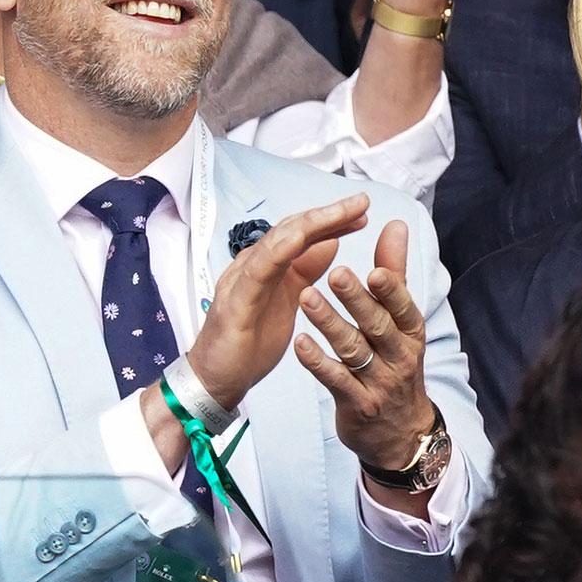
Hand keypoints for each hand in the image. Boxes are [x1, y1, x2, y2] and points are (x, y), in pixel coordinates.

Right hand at [187, 195, 369, 409]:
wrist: (216, 379)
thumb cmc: (251, 340)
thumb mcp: (289, 301)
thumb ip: (305, 270)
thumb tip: (330, 242)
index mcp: (270, 265)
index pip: (303, 233)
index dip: (333, 220)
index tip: (364, 212)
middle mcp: (255, 264)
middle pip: (294, 229)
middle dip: (329, 214)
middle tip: (362, 202)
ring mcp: (242, 279)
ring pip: (279, 241)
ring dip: (312, 223)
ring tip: (342, 213)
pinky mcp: (235, 301)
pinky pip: (258, 271)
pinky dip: (279, 251)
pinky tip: (301, 239)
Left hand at [292, 220, 434, 470]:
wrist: (400, 434)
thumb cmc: (396, 364)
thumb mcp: (402, 322)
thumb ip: (395, 273)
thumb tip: (396, 225)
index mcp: (410, 332)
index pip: (403, 307)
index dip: (391, 289)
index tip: (374, 268)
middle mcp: (399, 356)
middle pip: (378, 325)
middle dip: (357, 300)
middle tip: (336, 273)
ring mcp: (378, 383)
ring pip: (353, 350)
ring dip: (331, 324)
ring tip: (307, 298)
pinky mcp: (356, 404)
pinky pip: (335, 381)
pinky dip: (318, 362)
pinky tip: (300, 343)